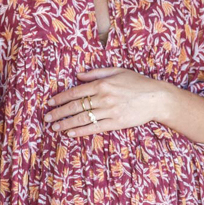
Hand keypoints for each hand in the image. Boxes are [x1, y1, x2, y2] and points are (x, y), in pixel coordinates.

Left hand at [44, 66, 169, 137]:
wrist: (157, 97)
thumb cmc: (138, 83)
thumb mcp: (118, 71)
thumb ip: (97, 73)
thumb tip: (79, 76)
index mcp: (102, 84)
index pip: (76, 92)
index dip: (61, 98)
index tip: (51, 103)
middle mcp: (104, 97)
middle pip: (76, 106)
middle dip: (59, 112)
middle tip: (47, 118)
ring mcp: (110, 111)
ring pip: (83, 118)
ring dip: (66, 123)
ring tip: (55, 127)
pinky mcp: (116, 123)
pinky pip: (95, 127)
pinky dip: (81, 131)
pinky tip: (71, 133)